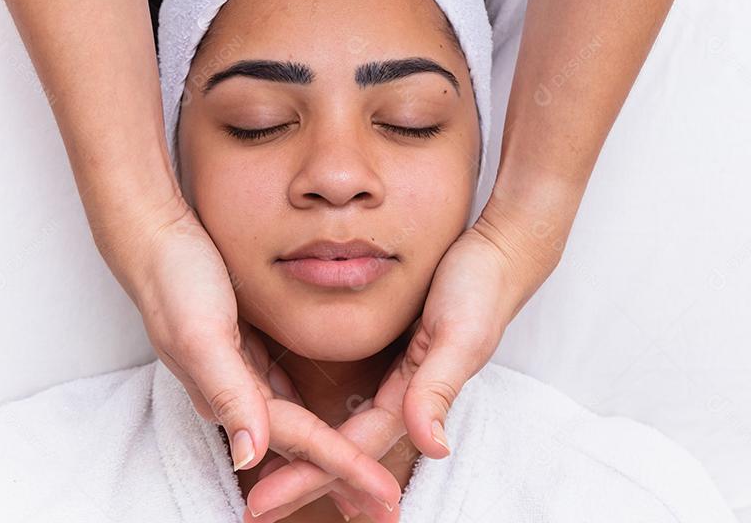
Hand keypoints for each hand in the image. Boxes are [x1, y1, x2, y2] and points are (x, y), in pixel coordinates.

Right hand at [116, 203, 399, 511]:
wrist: (150, 239)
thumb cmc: (174, 280)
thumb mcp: (201, 334)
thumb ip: (227, 392)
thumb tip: (250, 457)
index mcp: (229, 394)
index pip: (299, 440)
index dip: (344, 468)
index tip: (385, 494)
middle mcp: (234, 394)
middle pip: (300, 446)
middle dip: (343, 478)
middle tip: (386, 506)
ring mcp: (238, 375)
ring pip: (294, 427)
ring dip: (329, 456)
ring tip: (364, 482)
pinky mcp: (244, 352)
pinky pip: (282, 397)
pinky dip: (307, 420)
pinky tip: (324, 426)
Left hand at [245, 199, 559, 520]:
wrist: (499, 253)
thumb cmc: (480, 288)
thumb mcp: (459, 334)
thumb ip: (440, 387)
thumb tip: (432, 446)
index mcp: (417, 397)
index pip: (355, 447)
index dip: (310, 474)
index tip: (263, 498)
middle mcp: (406, 395)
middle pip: (346, 447)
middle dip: (301, 479)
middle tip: (251, 507)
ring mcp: (400, 376)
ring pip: (346, 428)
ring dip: (311, 457)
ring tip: (267, 481)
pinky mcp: (393, 354)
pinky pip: (351, 398)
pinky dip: (324, 418)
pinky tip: (301, 421)